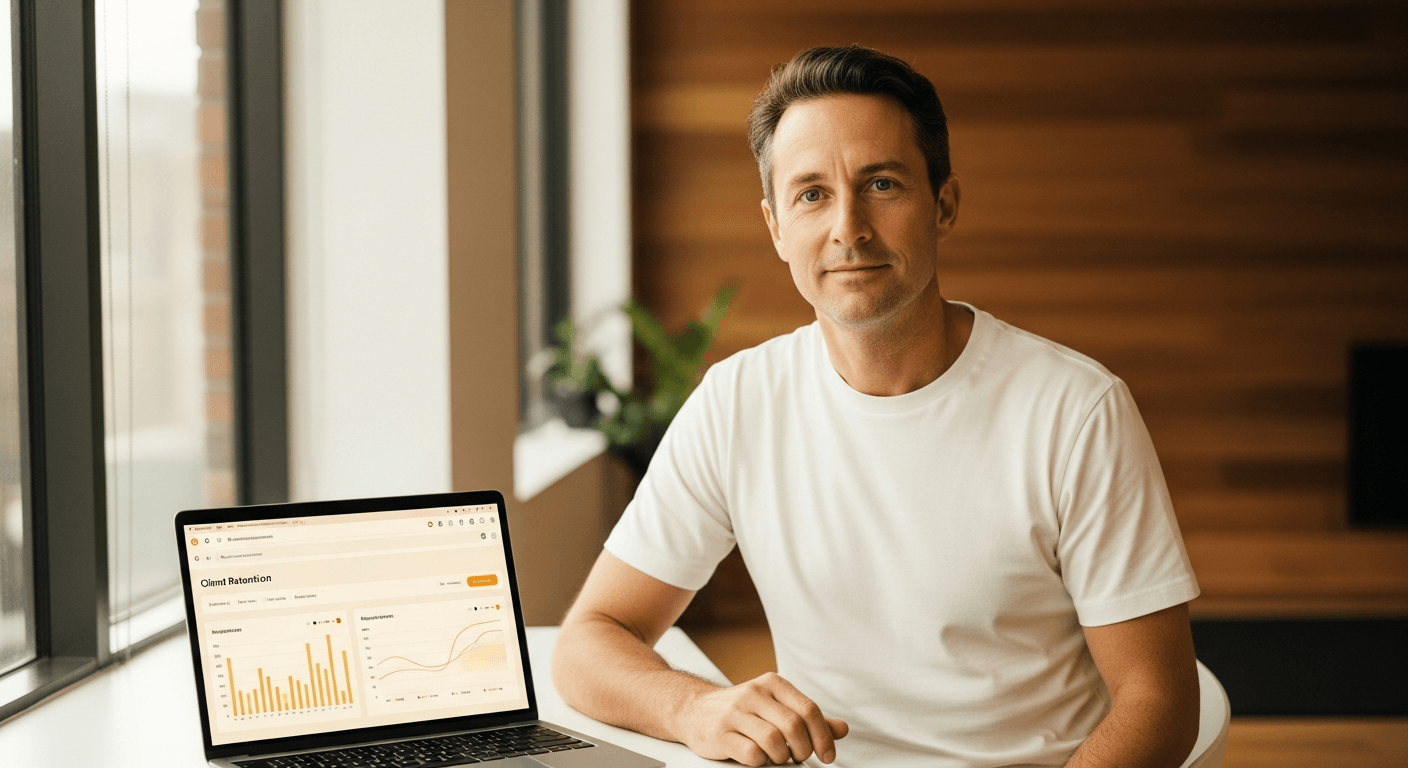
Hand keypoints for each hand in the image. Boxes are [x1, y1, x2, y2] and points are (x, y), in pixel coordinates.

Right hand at [674, 672, 848, 764]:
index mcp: (773, 684)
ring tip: (777, 757)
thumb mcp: (776, 706)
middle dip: (803, 749)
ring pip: (773, 740)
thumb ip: (808, 718)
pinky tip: (758, 757)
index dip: (823, 736)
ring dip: (781, 757)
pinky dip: (760, 761)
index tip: (827, 755)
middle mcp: (754, 693)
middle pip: (793, 726)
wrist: (694, 710)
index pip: (808, 709)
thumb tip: (841, 730)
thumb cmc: (742, 710)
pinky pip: (751, 753)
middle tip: (800, 757)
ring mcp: (735, 712)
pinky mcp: (720, 733)